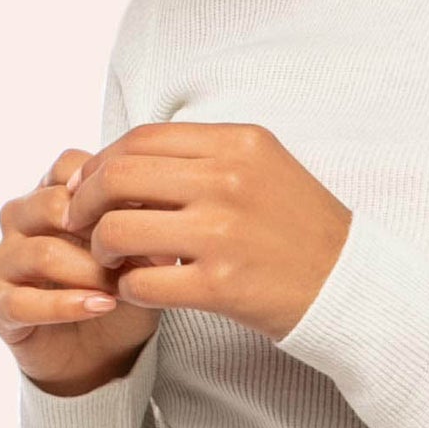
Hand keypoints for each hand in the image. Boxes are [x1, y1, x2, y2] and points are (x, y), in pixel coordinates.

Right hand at [0, 147, 162, 394]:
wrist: (102, 349)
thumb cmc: (118, 287)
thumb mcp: (138, 250)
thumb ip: (141, 225)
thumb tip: (162, 214)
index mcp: (49, 193)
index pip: (69, 166)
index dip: (112, 190)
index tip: (150, 214)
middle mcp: (18, 220)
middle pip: (51, 205)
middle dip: (102, 231)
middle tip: (141, 255)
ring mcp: (4, 262)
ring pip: (40, 253)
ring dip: (91, 271)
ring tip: (126, 287)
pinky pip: (24, 301)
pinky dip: (67, 304)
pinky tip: (102, 306)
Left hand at [60, 122, 351, 340]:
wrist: (348, 283)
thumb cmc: (299, 227)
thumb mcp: (263, 166)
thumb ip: (203, 156)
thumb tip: (125, 160)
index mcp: (238, 144)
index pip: (142, 139)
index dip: (102, 162)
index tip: (87, 185)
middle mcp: (229, 181)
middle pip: (120, 177)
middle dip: (86, 201)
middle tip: (80, 222)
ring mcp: (224, 233)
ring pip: (120, 230)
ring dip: (101, 248)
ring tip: (111, 259)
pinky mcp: (221, 285)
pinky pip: (143, 282)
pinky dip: (129, 287)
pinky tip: (139, 288)